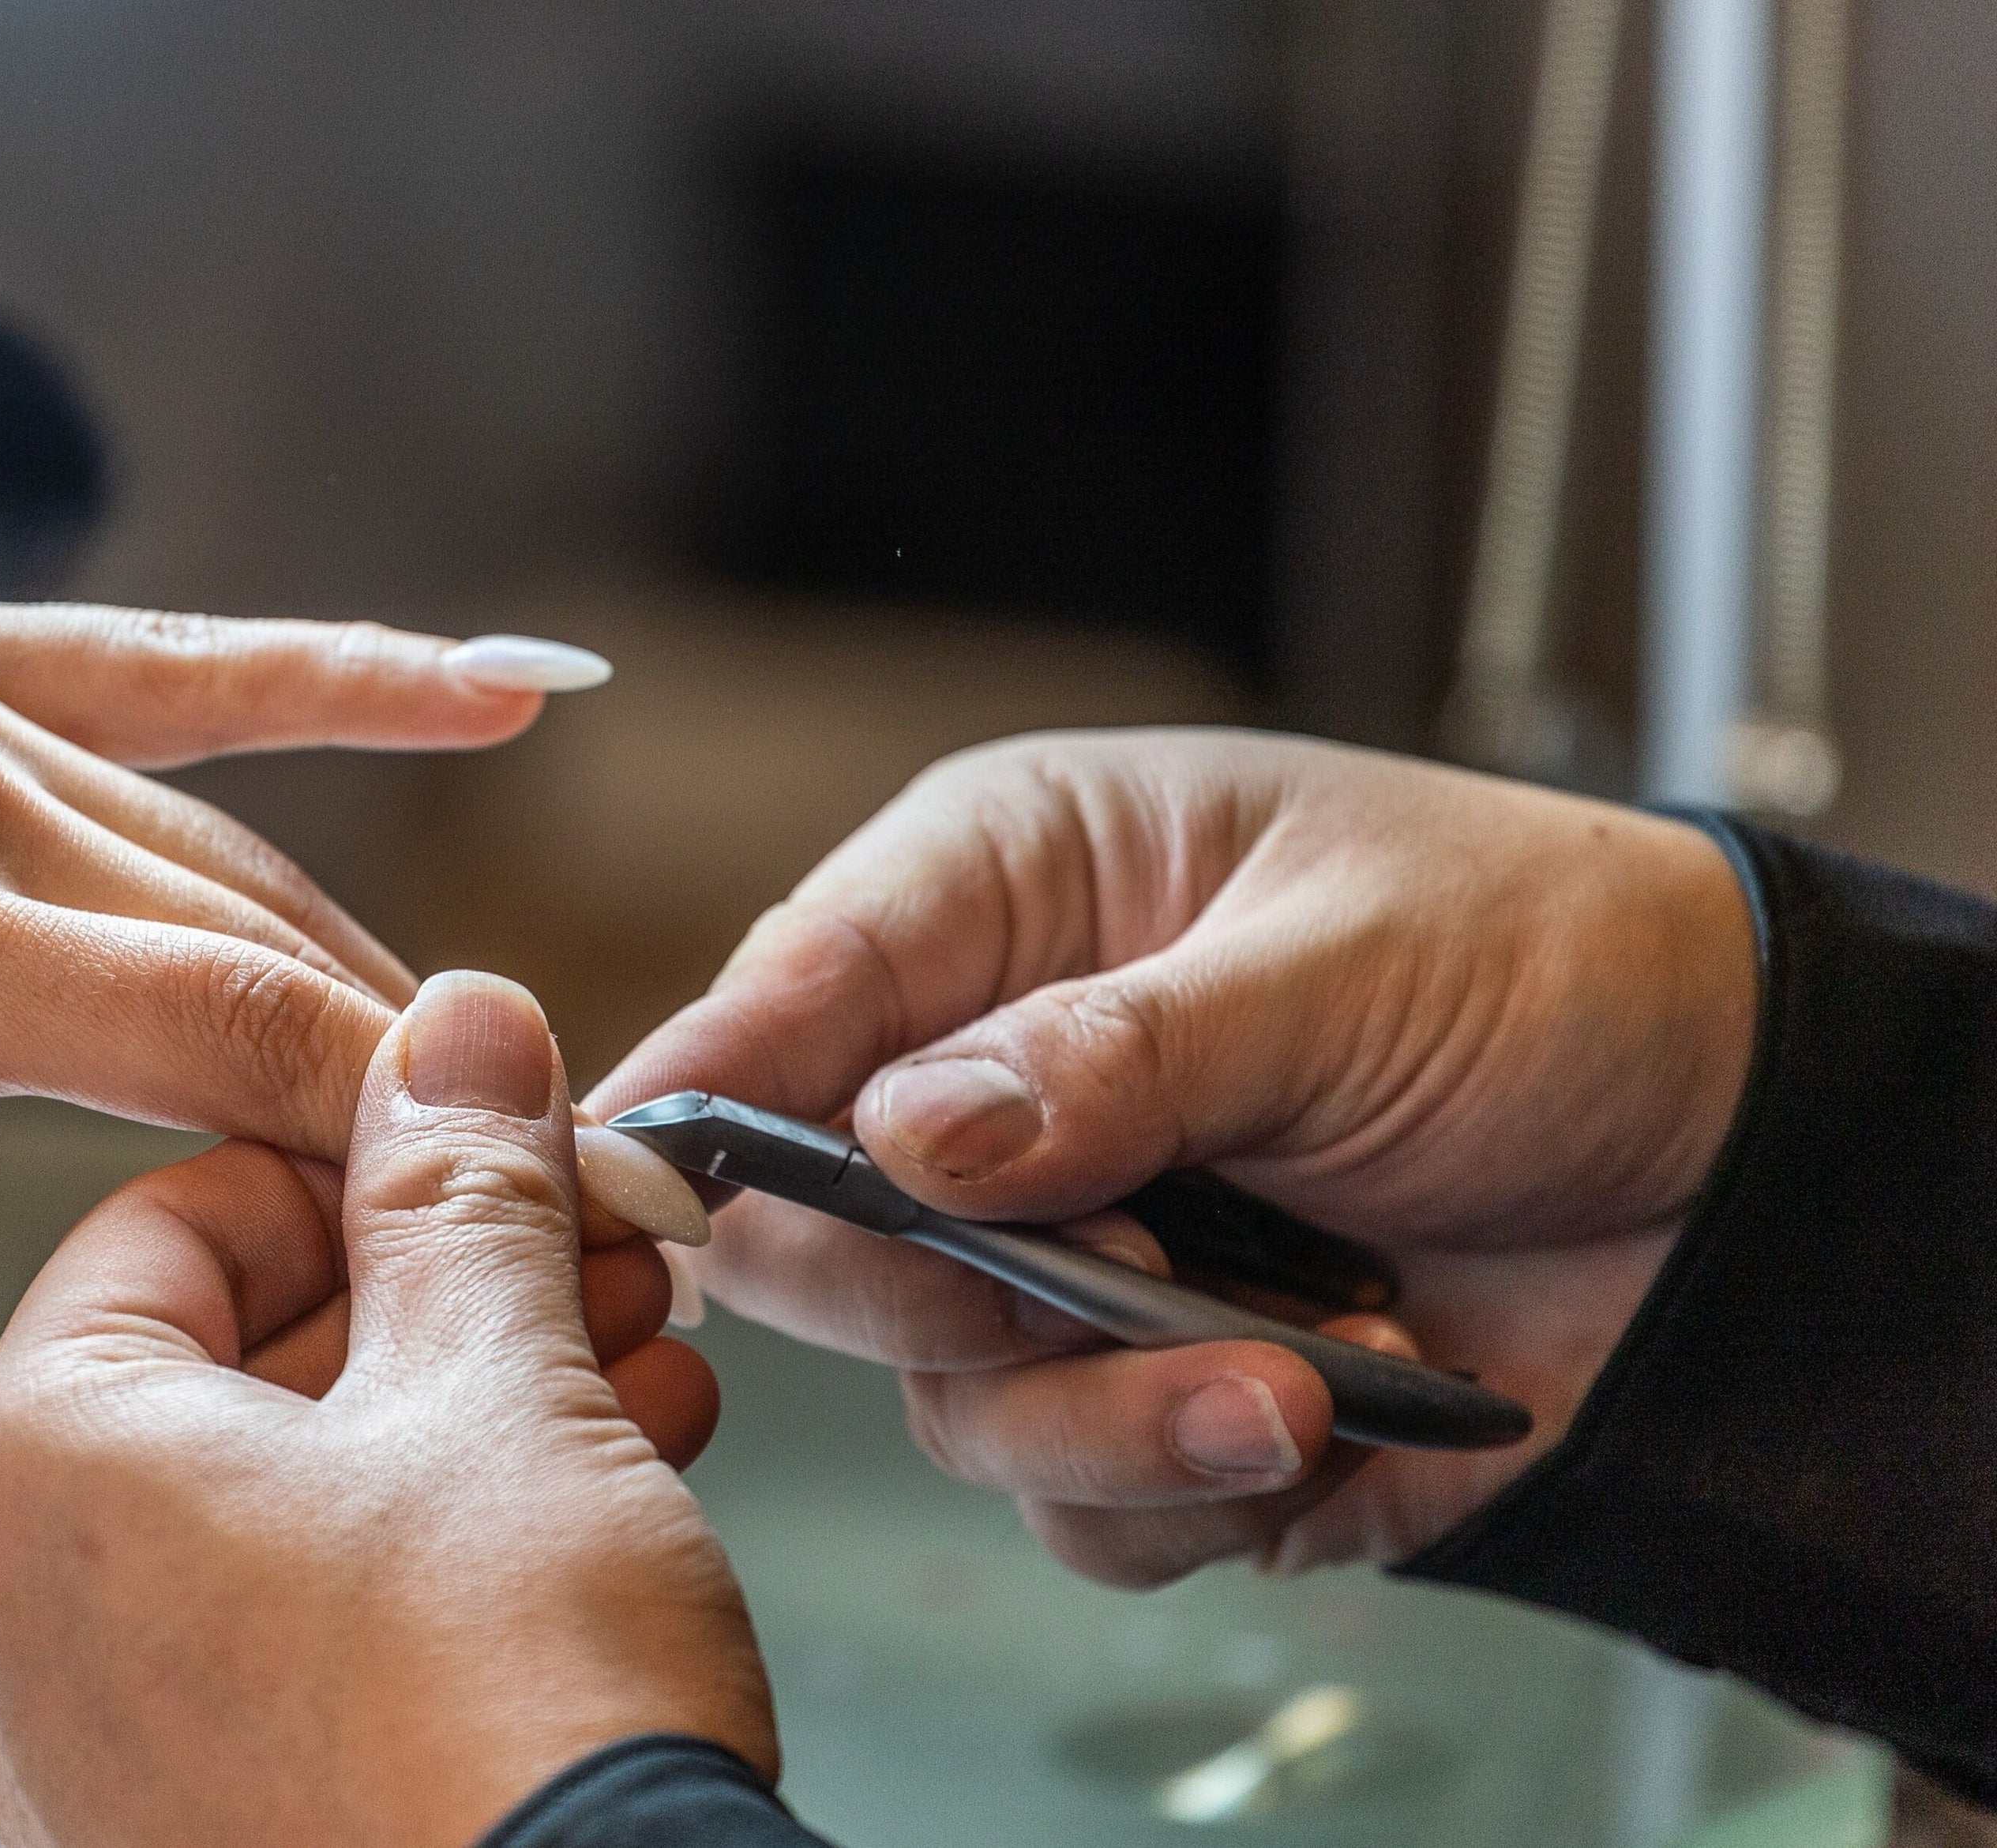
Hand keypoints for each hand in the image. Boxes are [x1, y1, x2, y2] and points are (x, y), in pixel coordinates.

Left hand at [0, 972, 774, 1847]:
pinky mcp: (191, 1845)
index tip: (478, 1140)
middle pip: (237, 1365)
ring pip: (286, 1506)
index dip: (355, 1154)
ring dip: (463, 1409)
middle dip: (441, 1288)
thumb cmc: (505, 1721)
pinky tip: (593, 1496)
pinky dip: (430, 1553)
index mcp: (35, 1467)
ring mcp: (95, 1760)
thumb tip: (452, 1033)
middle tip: (585, 1242)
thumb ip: (463, 1186)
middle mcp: (16, 1623)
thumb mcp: (502, 1385)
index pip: (174, 1219)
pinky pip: (296, 1638)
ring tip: (629, 1358)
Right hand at [590, 730, 1756, 1583]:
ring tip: (1286, 1378)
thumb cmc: (1546, 966)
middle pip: (817, 1230)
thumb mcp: (1343, 959)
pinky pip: (1077, 1502)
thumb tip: (911, 1135)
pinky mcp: (1148, 1401)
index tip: (665, 1181)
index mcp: (1011, 898)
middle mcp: (995, 1083)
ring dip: (1105, 1410)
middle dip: (930, 1283)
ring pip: (943, 1395)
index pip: (798, 989)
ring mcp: (1065, 1256)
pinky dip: (1187, 1485)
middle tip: (1075, 1267)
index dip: (714, 1088)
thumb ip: (1119, 1050)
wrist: (1735, 1160)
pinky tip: (1324, 1409)